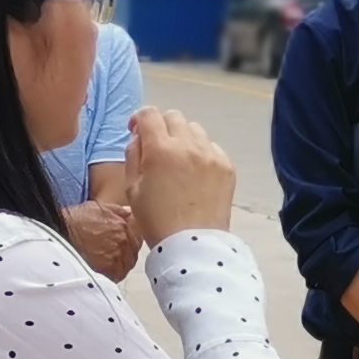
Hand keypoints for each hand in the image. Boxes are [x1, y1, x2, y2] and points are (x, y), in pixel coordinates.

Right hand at [60, 198, 139, 281]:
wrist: (56, 237)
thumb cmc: (72, 221)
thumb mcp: (95, 207)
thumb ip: (117, 211)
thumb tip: (130, 212)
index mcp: (124, 224)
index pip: (138, 232)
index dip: (130, 235)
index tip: (122, 238)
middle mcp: (125, 241)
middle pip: (133, 249)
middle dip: (126, 249)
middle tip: (111, 251)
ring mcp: (118, 258)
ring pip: (127, 263)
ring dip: (119, 262)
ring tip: (104, 261)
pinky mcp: (109, 273)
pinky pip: (117, 276)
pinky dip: (112, 274)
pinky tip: (101, 270)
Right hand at [126, 109, 234, 241]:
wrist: (193, 244)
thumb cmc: (156, 220)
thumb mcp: (132, 188)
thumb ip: (132, 155)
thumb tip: (139, 137)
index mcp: (160, 149)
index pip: (149, 114)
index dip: (139, 118)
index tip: (136, 131)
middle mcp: (188, 145)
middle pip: (174, 117)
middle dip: (161, 127)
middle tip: (157, 147)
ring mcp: (211, 155)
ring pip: (195, 129)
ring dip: (183, 138)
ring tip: (178, 160)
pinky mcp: (227, 166)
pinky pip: (212, 147)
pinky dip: (201, 153)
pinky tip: (195, 173)